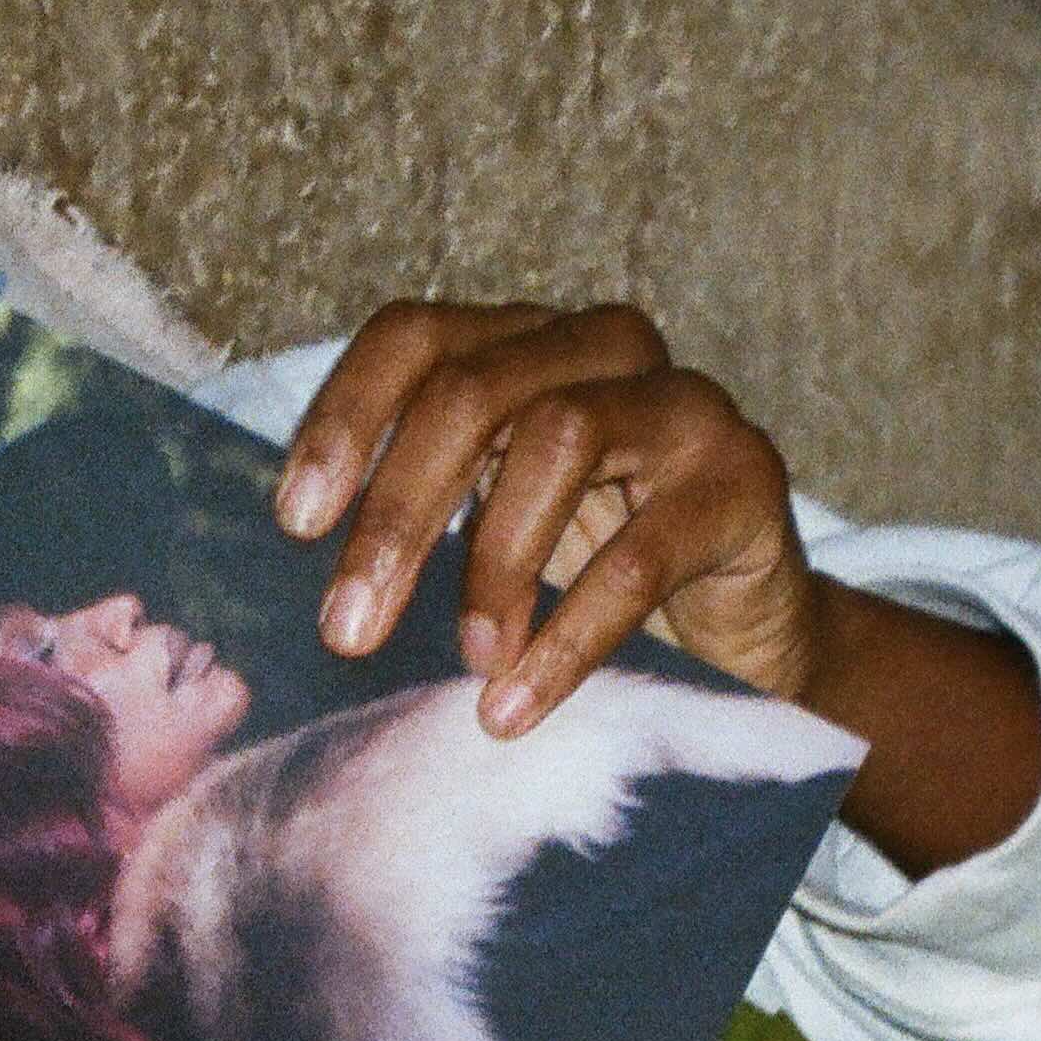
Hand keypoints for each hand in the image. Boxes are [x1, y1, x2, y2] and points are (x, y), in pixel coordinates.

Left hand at [274, 295, 1040, 872]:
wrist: (747, 649)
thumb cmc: (592, 590)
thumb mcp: (492, 542)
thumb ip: (418, 523)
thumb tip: (295, 570)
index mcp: (524, 347)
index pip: (415, 336)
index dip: (346, 416)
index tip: (293, 523)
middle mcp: (601, 350)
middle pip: (472, 390)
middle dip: (397, 515)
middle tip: (347, 630)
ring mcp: (680, 406)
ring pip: (557, 438)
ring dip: (492, 563)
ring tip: (467, 660)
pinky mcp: (740, 480)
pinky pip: (640, 552)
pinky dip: (567, 636)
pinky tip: (515, 703)